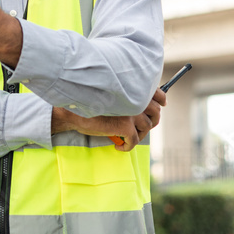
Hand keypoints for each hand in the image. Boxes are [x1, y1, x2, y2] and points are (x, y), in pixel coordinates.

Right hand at [52, 88, 166, 151]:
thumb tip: (143, 105)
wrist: (72, 111)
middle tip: (141, 127)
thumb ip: (125, 95)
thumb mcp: (110, 94)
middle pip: (155, 113)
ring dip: (139, 135)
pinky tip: (118, 146)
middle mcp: (134, 98)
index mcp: (131, 88)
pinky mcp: (125, 126)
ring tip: (126, 137)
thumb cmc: (88, 102)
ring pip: (146, 128)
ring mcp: (131, 112)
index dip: (161, 100)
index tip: (161, 104)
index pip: (157, 93)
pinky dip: (127, 146)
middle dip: (151, 121)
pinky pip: (134, 140)